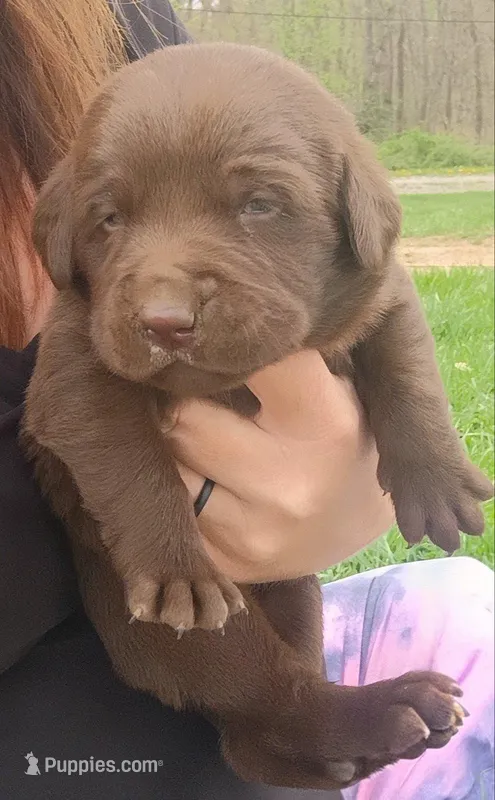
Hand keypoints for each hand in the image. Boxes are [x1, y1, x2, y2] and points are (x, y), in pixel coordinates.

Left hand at [168, 351, 394, 582]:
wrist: (356, 522)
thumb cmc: (341, 435)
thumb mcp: (336, 386)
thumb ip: (285, 353)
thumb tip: (204, 317)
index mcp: (324, 424)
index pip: (247, 357)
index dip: (218, 338)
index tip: (206, 329)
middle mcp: (287, 483)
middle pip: (183, 416)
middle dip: (179, 395)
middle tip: (185, 384)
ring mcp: (252, 532)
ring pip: (167, 463)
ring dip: (170, 442)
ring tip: (194, 429)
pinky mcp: (225, 562)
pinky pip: (171, 506)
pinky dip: (174, 483)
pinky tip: (199, 473)